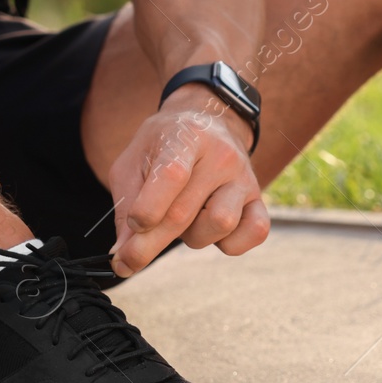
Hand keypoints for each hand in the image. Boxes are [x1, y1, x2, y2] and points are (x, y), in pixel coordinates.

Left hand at [109, 87, 269, 275]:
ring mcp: (243, 177)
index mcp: (185, 137)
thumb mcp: (134, 162)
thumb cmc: (162, 147)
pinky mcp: (258, 198)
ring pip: (220, 224)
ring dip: (192, 236)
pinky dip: (231, 243)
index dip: (147, 209)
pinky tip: (210, 231)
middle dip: (149, 245)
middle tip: (127, 260)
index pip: (171, 175)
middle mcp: (221, 155)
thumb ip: (126, 206)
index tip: (133, 226)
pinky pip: (255, 232)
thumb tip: (123, 255)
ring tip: (183, 222)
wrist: (207, 122)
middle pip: (184, 213)